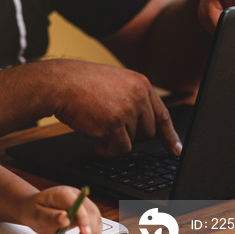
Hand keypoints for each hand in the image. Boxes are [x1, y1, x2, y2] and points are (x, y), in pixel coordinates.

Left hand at [19, 186, 101, 233]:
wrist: (33, 209)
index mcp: (63, 193)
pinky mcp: (84, 212)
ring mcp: (81, 204)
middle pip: (90, 211)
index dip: (83, 219)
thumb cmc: (34, 210)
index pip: (78, 205)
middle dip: (89, 230)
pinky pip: (94, 223)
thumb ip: (50, 216)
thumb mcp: (37, 215)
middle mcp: (75, 196)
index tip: (84, 233)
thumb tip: (65, 218)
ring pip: (95, 218)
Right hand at [48, 59, 181, 156]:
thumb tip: (139, 122)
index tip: (175, 149)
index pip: (162, 114)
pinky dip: (109, 151)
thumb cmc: (79, 83)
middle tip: (112, 131)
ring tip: (98, 130)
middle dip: (131, 136)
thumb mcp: (113, 82)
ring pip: (133, 141)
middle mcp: (139, 95)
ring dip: (116, 141)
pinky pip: (120, 149)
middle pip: (148, 132)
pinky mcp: (115, 123)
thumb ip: (130, 97)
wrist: (59, 83)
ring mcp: (128, 109)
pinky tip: (97, 145)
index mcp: (141, 83)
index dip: (169, 135)